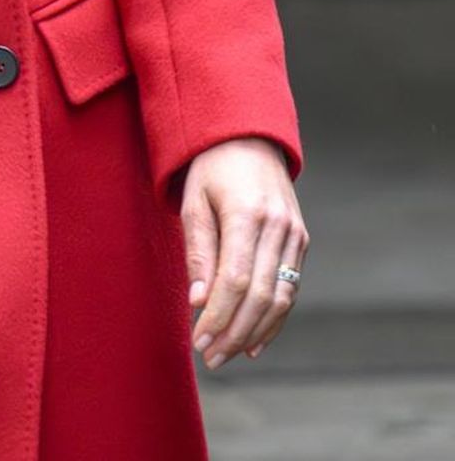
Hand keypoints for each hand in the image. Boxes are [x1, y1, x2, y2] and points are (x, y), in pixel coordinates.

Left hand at [181, 136, 308, 369]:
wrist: (249, 137)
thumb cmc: (211, 168)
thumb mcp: (193, 201)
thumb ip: (198, 251)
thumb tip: (199, 301)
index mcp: (246, 213)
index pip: (235, 280)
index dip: (218, 316)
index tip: (198, 340)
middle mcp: (277, 226)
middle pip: (259, 296)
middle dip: (233, 332)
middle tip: (210, 357)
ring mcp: (294, 235)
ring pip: (279, 299)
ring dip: (253, 332)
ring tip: (227, 353)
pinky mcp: (301, 241)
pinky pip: (290, 289)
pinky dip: (273, 319)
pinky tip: (253, 340)